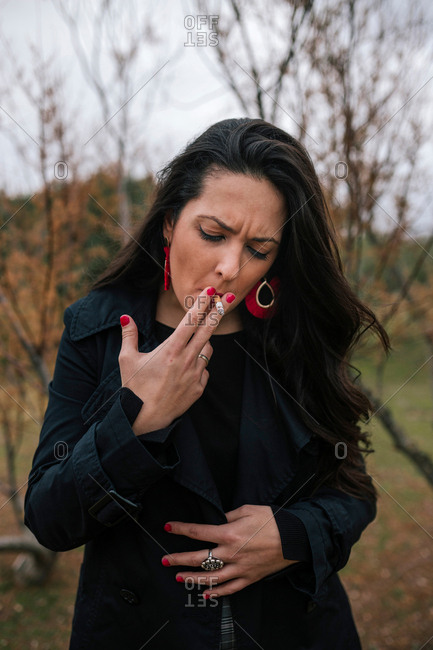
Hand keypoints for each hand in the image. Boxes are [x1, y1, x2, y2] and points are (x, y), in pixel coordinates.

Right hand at [118, 288, 233, 434]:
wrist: (144, 419)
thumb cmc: (134, 388)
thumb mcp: (127, 359)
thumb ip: (129, 335)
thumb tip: (126, 317)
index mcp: (170, 350)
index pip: (190, 321)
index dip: (201, 305)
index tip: (210, 292)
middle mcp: (186, 360)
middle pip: (207, 331)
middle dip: (217, 312)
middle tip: (227, 298)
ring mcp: (195, 375)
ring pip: (207, 350)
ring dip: (203, 342)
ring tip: (192, 343)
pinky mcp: (198, 388)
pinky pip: (204, 370)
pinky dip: (198, 365)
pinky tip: (186, 369)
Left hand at [161, 505, 296, 597]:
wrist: (295, 537)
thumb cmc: (272, 520)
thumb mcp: (248, 509)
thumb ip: (228, 515)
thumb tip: (218, 519)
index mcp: (229, 533)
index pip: (198, 532)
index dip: (180, 529)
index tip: (168, 527)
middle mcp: (231, 553)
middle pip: (199, 558)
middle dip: (178, 559)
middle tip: (164, 560)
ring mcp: (240, 568)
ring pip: (211, 578)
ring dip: (192, 578)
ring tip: (178, 577)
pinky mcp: (249, 578)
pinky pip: (230, 589)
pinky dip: (217, 593)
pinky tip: (206, 594)